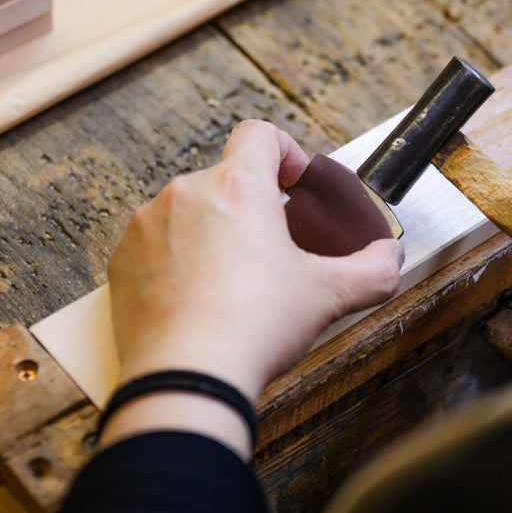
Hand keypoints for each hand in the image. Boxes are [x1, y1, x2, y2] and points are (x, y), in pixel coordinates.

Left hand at [101, 120, 403, 455]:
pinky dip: (175, 262)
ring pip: (187, 213)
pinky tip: (195, 300)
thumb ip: (371, 270)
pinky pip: (155, 245)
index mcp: (238, 187)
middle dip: (249, 208)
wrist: (186, 378)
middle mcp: (186, 193)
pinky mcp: (122, 261)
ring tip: (230, 283)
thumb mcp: (329, 296)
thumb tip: (389, 259)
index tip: (291, 183)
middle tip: (269, 252)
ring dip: (210, 234)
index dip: (283, 150)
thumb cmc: (253, 328)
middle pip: (224, 179)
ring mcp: (147, 225)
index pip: (259, 134)